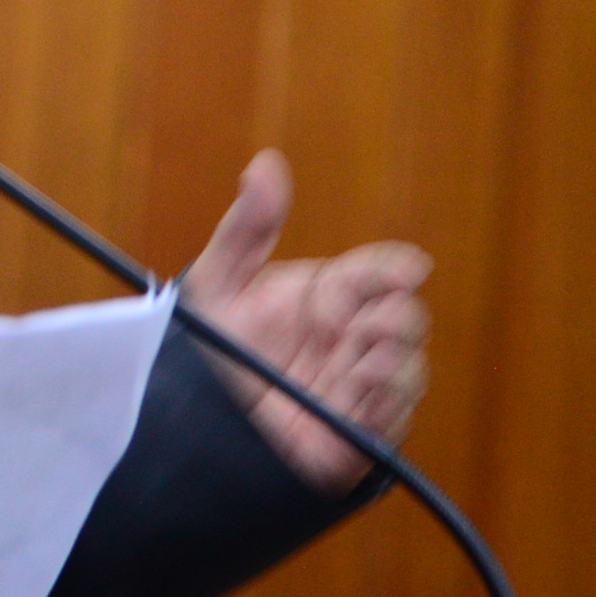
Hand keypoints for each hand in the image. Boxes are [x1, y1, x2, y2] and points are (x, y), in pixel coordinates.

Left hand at [178, 150, 430, 491]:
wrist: (186, 424)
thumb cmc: (206, 347)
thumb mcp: (218, 283)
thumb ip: (248, 227)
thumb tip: (267, 163)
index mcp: (329, 296)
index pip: (381, 273)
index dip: (394, 270)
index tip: (404, 270)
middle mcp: (349, 338)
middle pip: (407, 318)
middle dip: (396, 317)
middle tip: (354, 324)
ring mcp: (356, 385)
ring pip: (409, 368)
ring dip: (394, 360)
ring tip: (361, 360)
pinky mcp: (354, 433)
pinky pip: (391, 418)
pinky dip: (386, 402)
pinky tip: (361, 391)